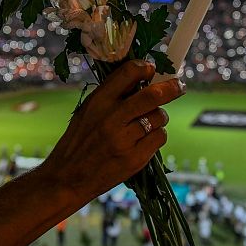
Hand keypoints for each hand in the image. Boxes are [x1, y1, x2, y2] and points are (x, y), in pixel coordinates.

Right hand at [41, 60, 185, 202]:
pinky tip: (146, 139)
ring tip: (149, 122)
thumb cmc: (79, 141)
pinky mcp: (134, 159)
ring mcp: (124, 140)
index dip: (145, 67)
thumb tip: (143, 78)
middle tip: (178, 86)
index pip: (128, 72)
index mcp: (98, 102)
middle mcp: (111, 118)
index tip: (152, 68)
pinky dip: (158, 135)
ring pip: (159, 116)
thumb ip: (111, 95)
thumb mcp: (87, 111)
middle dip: (171, 87)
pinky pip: (160, 138)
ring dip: (160, 116)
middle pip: (153, 94)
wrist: (67, 178)